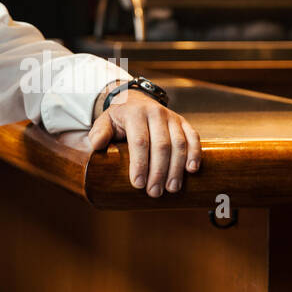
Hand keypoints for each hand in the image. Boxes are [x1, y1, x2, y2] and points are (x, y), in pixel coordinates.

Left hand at [86, 89, 200, 196]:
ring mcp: (172, 117)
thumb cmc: (119, 117)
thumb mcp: (104, 122)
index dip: (140, 164)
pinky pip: (193, 136)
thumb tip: (96, 145)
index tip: (138, 184)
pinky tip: (192, 170)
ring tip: (172, 188)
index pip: (139, 141)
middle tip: (154, 192)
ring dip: (177, 168)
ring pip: (179, 143)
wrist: (134, 99)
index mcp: (135, 113)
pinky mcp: (183, 122)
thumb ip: (100, 133)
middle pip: (161, 145)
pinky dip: (195, 153)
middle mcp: (155, 112)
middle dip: (159, 171)